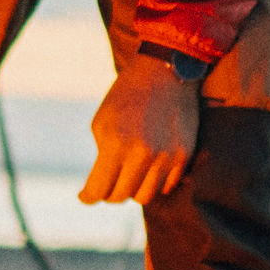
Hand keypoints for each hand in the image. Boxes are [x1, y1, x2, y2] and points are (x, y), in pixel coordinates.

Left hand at [81, 55, 201, 203]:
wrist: (165, 72)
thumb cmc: (127, 95)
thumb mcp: (102, 121)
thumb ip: (102, 154)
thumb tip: (102, 183)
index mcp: (116, 143)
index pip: (99, 189)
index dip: (88, 197)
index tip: (85, 196)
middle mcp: (142, 154)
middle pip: (121, 196)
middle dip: (110, 193)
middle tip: (106, 185)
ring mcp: (166, 156)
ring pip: (145, 196)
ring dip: (133, 190)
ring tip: (127, 177)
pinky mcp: (183, 155)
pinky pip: (166, 186)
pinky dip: (154, 182)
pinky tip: (147, 170)